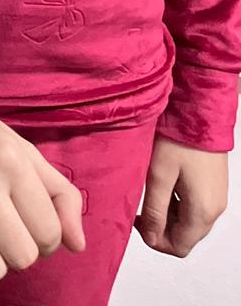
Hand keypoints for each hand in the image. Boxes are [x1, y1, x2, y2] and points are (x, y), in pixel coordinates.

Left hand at [136, 135, 228, 256]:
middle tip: (141, 204)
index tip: (138, 220)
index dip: (155, 239)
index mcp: (203, 211)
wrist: (200, 109)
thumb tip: (151, 237)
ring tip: (150, 188)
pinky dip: (177, 200)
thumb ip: (155, 210)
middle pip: (186, 235)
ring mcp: (217, 196)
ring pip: (189, 220)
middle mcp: (215, 208)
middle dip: (161, 226)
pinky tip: (164, 180)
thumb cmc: (180, 138)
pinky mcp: (214, 184)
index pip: (179, 246)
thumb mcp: (159, 174)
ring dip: (168, 212)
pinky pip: (194, 204)